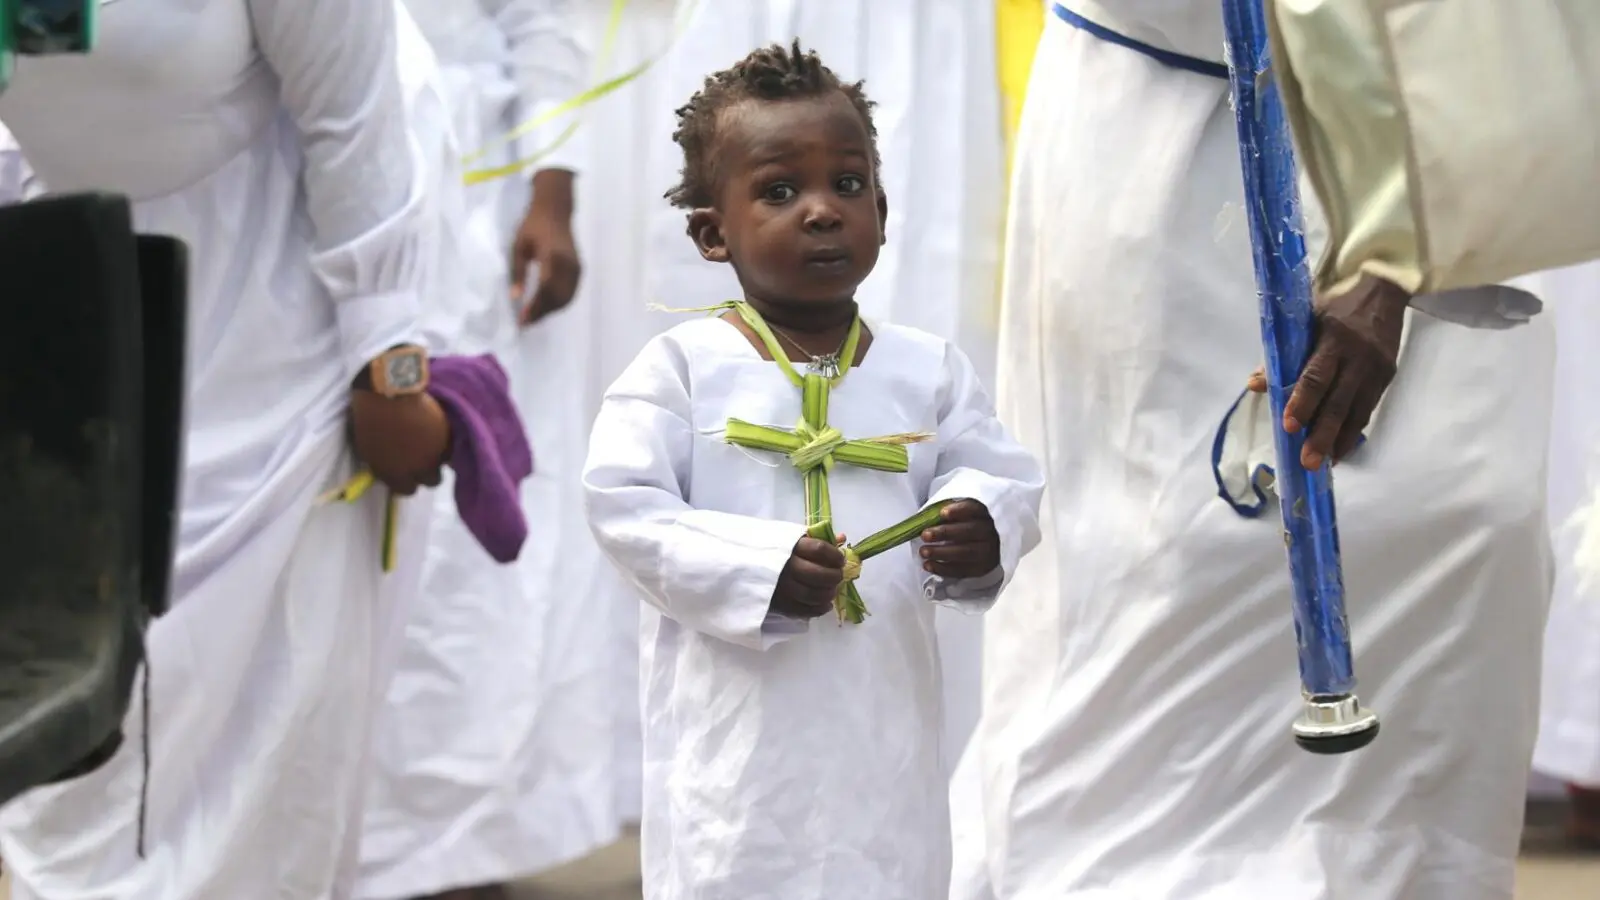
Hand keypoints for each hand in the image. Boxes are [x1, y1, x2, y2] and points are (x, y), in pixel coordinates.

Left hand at [349, 389, 449, 495]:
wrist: (388, 392)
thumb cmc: (370, 419)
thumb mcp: (367, 449)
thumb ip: (382, 465)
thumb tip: (390, 470)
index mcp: (396, 474)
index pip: (406, 490)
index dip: (406, 480)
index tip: (405, 470)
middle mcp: (420, 469)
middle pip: (431, 481)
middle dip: (427, 471)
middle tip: (421, 456)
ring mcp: (436, 453)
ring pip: (444, 464)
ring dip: (438, 456)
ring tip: (431, 441)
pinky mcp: (448, 437)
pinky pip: (451, 446)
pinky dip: (446, 441)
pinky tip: (437, 430)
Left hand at [510, 169, 580, 326]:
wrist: (555, 210)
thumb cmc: (532, 226)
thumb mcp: (518, 247)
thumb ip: (517, 272)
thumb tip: (515, 297)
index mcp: (552, 257)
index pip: (545, 290)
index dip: (535, 307)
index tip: (522, 320)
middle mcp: (568, 265)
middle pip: (557, 298)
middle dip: (542, 313)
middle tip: (525, 322)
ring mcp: (576, 268)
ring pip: (566, 298)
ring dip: (551, 311)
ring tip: (534, 317)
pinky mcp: (579, 269)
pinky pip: (571, 292)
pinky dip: (560, 303)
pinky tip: (547, 307)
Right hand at [771, 536, 846, 619]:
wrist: (743, 565)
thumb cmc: (772, 549)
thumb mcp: (791, 538)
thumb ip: (816, 539)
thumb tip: (842, 539)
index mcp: (790, 546)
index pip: (819, 550)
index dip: (835, 556)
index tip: (840, 560)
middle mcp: (787, 567)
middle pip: (818, 574)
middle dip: (834, 576)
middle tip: (838, 576)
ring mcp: (782, 588)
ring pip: (812, 595)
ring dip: (828, 594)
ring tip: (832, 590)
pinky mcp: (779, 604)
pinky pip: (803, 610)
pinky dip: (819, 609)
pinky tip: (826, 604)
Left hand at [919, 500, 1000, 579]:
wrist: (982, 549)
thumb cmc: (962, 528)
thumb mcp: (956, 517)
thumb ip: (943, 517)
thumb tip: (921, 521)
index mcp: (981, 514)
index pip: (974, 509)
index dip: (959, 510)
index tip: (942, 513)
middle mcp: (987, 531)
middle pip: (969, 531)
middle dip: (945, 533)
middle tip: (924, 535)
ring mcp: (987, 552)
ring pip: (965, 552)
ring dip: (941, 552)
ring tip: (923, 552)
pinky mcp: (980, 569)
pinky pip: (961, 570)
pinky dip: (942, 568)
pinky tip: (928, 565)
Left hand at [1246, 274, 1408, 468]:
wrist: (1383, 286)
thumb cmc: (1334, 302)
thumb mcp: (1305, 318)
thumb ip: (1282, 353)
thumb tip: (1257, 385)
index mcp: (1333, 337)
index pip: (1316, 375)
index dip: (1303, 402)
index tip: (1290, 426)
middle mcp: (1358, 355)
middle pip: (1339, 401)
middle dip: (1323, 434)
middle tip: (1308, 461)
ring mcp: (1376, 367)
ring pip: (1358, 411)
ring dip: (1340, 440)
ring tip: (1325, 464)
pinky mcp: (1388, 375)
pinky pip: (1368, 408)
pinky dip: (1354, 430)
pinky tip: (1341, 448)